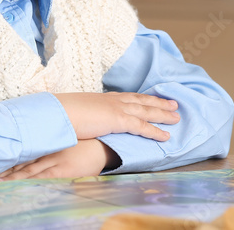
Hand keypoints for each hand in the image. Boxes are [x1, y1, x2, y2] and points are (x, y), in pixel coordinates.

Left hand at [0, 139, 117, 181]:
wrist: (101, 146)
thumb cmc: (80, 143)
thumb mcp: (60, 140)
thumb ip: (45, 143)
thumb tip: (27, 145)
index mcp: (42, 143)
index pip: (18, 155)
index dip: (2, 163)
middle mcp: (44, 152)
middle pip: (17, 165)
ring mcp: (52, 162)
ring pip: (25, 173)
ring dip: (8, 180)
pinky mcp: (61, 171)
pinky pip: (41, 179)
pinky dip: (27, 183)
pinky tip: (15, 188)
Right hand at [54, 92, 178, 141]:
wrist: (57, 113)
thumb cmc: (61, 114)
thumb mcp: (76, 113)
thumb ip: (85, 116)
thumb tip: (83, 122)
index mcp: (102, 98)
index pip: (127, 97)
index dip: (141, 98)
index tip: (151, 98)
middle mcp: (112, 100)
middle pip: (141, 100)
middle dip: (158, 102)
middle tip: (173, 103)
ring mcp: (117, 109)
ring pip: (146, 111)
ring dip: (163, 114)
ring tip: (176, 117)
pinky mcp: (118, 120)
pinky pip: (142, 126)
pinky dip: (155, 131)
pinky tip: (166, 136)